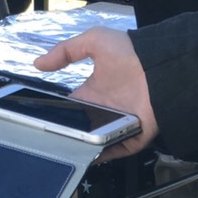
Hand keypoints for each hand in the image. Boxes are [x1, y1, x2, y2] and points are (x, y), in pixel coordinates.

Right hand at [35, 27, 157, 159]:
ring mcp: (117, 125)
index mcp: (92, 92)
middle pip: (79, 128)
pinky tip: (87, 156)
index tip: (37, 120)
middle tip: (46, 139)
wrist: (160, 68)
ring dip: (79, 146)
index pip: (69, 107)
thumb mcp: (94, 41)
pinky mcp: (131, 138)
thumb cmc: (129, 53)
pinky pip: (114, 151)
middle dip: (64, 134)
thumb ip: (65, 50)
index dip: (54, 113)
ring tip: (61, 150)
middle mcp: (102, 110)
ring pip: (93, 142)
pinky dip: (101, 156)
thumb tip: (38, 64)